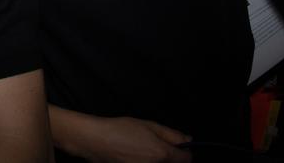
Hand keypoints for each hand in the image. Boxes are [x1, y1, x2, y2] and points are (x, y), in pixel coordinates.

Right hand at [55, 111, 191, 162]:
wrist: (96, 141)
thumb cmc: (119, 130)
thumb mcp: (148, 125)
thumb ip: (171, 134)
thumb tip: (187, 140)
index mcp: (161, 154)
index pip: (186, 159)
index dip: (184, 151)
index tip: (178, 147)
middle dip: (170, 158)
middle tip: (156, 147)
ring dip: (157, 161)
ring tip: (143, 151)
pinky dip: (145, 162)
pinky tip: (136, 156)